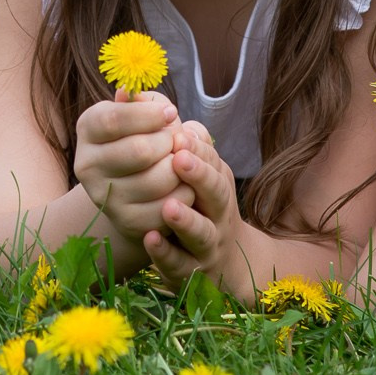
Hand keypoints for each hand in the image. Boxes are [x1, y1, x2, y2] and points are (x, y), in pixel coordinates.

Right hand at [72, 92, 186, 241]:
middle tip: (177, 141)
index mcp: (87, 128)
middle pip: (138, 151)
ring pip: (155, 181)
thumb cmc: (146, 135)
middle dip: (168, 143)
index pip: (113, 120)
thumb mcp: (144, 112)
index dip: (149, 115)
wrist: (138, 182)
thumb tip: (131, 95)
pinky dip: (183, 194)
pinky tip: (183, 184)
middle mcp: (86, 165)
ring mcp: (103, 196)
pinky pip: (164, 208)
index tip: (171, 113)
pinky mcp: (125, 221)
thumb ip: (143, 101)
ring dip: (180, 169)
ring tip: (181, 161)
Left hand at [141, 125, 252, 298]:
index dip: (198, 150)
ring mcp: (207, 245)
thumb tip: (151, 102)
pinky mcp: (189, 272)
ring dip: (187, 220)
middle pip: (217, 194)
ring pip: (201, 233)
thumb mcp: (200, 174)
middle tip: (179, 159)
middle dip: (200, 176)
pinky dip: (165, 253)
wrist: (225, 264)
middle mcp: (218, 214)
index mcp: (219, 185)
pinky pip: (179, 263)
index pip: (214, 163)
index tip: (179, 134)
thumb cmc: (202, 207)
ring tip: (169, 206)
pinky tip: (150, 239)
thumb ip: (181, 143)